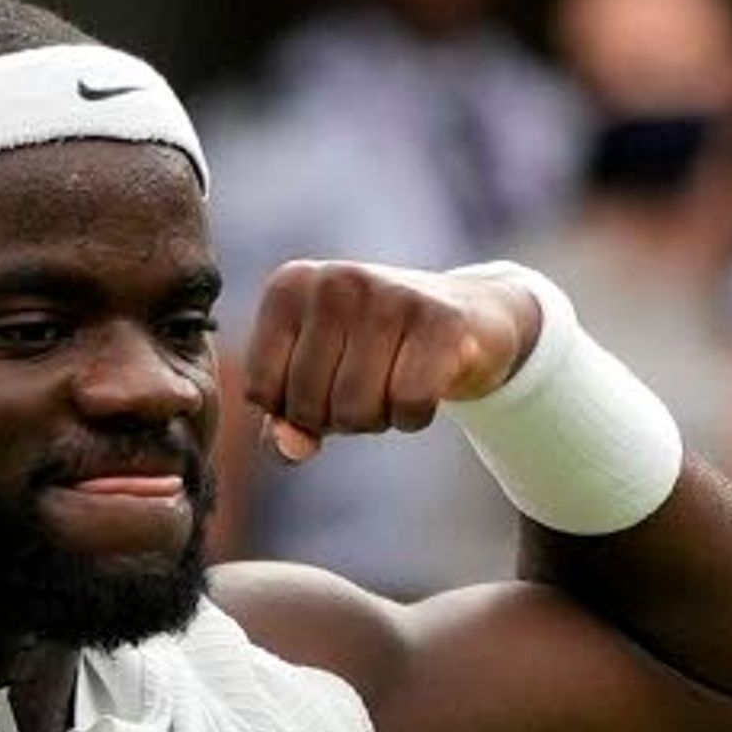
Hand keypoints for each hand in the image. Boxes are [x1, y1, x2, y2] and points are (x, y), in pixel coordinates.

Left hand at [240, 260, 537, 462]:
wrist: (470, 316)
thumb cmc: (376, 351)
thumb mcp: (318, 377)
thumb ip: (288, 420)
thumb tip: (290, 449)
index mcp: (290, 288)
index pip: (261, 390)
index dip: (293, 412)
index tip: (325, 386)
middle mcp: (335, 281)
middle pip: (307, 405)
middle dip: (337, 420)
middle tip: (368, 388)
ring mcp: (388, 294)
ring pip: (356, 409)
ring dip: (377, 420)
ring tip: (394, 384)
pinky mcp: (440, 319)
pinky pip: (408, 405)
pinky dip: (414, 418)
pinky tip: (426, 387)